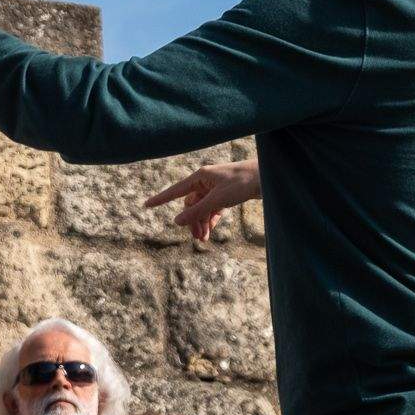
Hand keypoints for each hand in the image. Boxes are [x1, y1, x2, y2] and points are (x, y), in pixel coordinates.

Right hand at [142, 159, 260, 240]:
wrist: (268, 176)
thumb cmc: (243, 182)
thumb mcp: (218, 199)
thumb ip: (197, 211)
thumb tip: (177, 221)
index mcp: (200, 176)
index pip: (175, 191)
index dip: (161, 199)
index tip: (146, 205)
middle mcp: (206, 181)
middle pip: (191, 204)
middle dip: (192, 221)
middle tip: (197, 238)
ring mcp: (216, 187)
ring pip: (202, 208)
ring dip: (202, 222)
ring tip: (205, 238)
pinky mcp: (225, 193)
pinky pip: (212, 207)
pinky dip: (211, 218)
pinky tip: (211, 229)